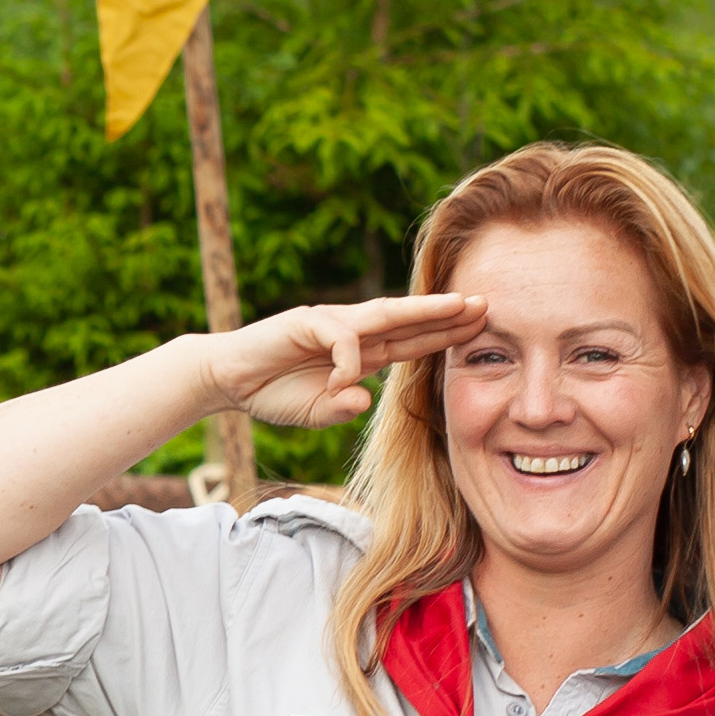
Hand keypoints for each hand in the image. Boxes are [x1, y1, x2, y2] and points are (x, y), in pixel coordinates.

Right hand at [218, 291, 481, 430]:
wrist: (226, 381)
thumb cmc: (272, 394)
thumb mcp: (316, 411)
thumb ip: (340, 407)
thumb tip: (362, 398)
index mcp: (361, 353)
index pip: (411, 340)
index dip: (444, 335)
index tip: (480, 331)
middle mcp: (352, 331)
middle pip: (409, 319)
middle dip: (448, 313)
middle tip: (487, 305)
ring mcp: (330, 322)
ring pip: (385, 313)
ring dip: (424, 310)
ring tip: (458, 306)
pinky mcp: (305, 321)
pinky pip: (340, 338)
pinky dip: (346, 360)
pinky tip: (340, 380)